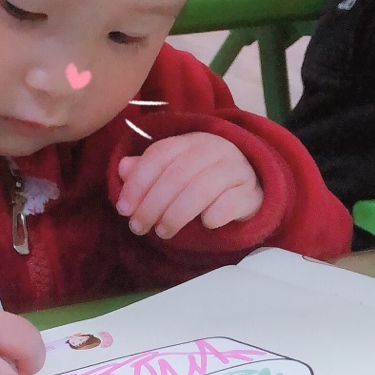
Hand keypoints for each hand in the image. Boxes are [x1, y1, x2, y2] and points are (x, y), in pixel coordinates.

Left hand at [116, 133, 262, 238]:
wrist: (250, 187)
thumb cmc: (205, 180)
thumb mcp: (175, 171)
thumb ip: (148, 170)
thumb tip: (123, 169)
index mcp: (190, 141)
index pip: (158, 156)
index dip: (137, 184)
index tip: (124, 209)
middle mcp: (213, 149)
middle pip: (176, 176)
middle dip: (152, 205)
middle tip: (139, 227)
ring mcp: (235, 169)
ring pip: (200, 190)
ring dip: (175, 215)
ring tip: (163, 232)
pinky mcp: (251, 192)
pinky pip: (230, 204)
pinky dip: (213, 216)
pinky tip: (204, 225)